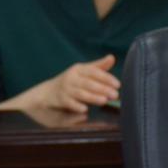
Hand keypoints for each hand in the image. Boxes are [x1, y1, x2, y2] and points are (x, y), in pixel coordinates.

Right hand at [0, 55, 118, 113]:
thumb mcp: (83, 72)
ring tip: (104, 101)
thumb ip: (99, 66)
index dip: (106, 78)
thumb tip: (112, 57)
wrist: (49, 92)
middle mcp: (71, 77)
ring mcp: (65, 89)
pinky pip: (69, 103)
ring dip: (92, 97)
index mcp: (78, 69)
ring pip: (80, 93)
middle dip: (102, 89)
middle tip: (115, 95)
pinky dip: (77, 106)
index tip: (118, 84)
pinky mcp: (60, 99)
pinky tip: (85, 109)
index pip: (93, 71)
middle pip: (88, 83)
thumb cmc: (72, 81)